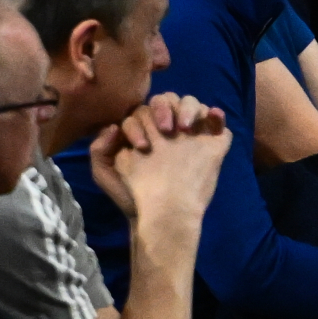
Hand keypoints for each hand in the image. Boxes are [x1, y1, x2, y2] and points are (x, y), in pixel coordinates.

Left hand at [91, 94, 229, 221]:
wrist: (160, 217)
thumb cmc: (131, 196)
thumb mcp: (105, 173)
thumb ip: (100, 148)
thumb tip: (114, 126)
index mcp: (144, 131)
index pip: (145, 109)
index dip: (143, 119)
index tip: (143, 145)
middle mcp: (168, 130)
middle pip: (170, 101)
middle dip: (166, 109)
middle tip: (167, 131)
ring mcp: (191, 137)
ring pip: (192, 106)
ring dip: (190, 109)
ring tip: (186, 129)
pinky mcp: (212, 146)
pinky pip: (217, 123)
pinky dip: (216, 116)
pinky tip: (214, 117)